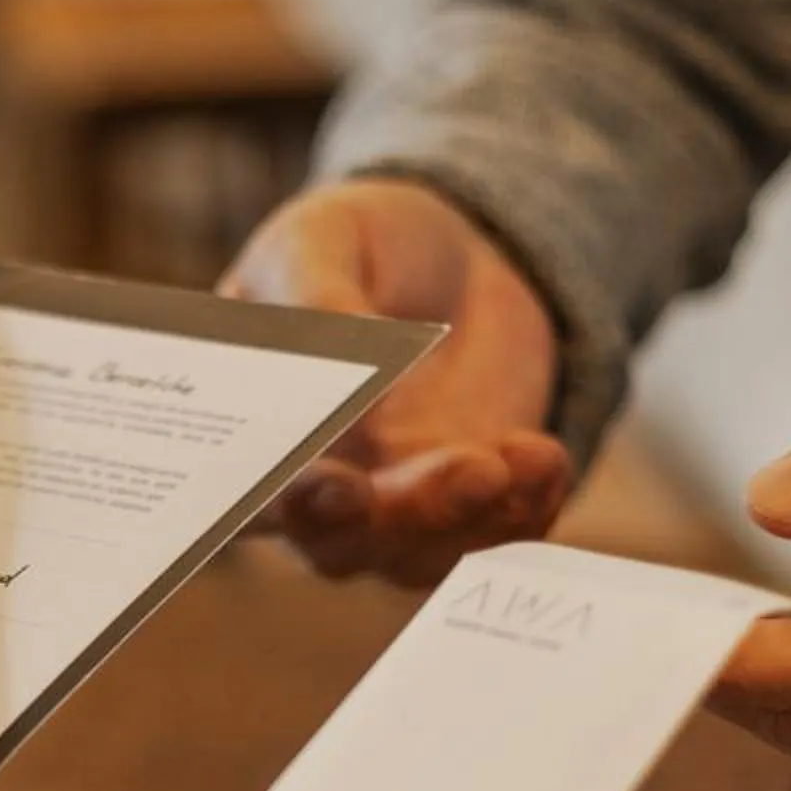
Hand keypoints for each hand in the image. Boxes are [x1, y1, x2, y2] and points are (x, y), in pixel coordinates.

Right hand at [225, 178, 572, 587]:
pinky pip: (489, 538)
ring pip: (417, 554)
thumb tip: (352, 359)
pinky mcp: (463, 507)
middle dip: (396, 520)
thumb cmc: (355, 246)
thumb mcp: (322, 236)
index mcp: (249, 431)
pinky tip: (542, 459)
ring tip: (509, 459)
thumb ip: (318, 293)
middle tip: (462, 472)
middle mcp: (310, 491)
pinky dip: (522, 511)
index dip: (284, 502)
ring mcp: (389, 508)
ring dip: (468, 517)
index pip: (251, 489)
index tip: (330, 484)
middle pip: (338, 544)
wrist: (451, 258)